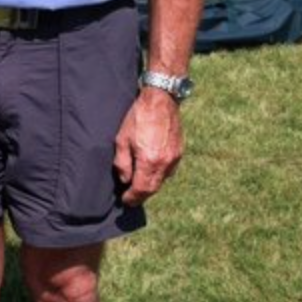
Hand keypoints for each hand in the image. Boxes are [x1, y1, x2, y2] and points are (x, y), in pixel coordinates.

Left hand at [113, 90, 183, 205]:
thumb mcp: (122, 140)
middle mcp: (165, 163)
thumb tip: (125, 180)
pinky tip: (150, 171)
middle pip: (153, 189)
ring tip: (139, 185)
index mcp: (150, 161)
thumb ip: (122, 163)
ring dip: (150, 186)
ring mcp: (174, 158)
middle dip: (141, 195)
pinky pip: (169, 170)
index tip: (125, 201)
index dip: (132, 198)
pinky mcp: (179, 152)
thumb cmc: (138, 117)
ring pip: (162, 180)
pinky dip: (159, 175)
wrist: (161, 100)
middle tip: (131, 198)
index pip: (141, 189)